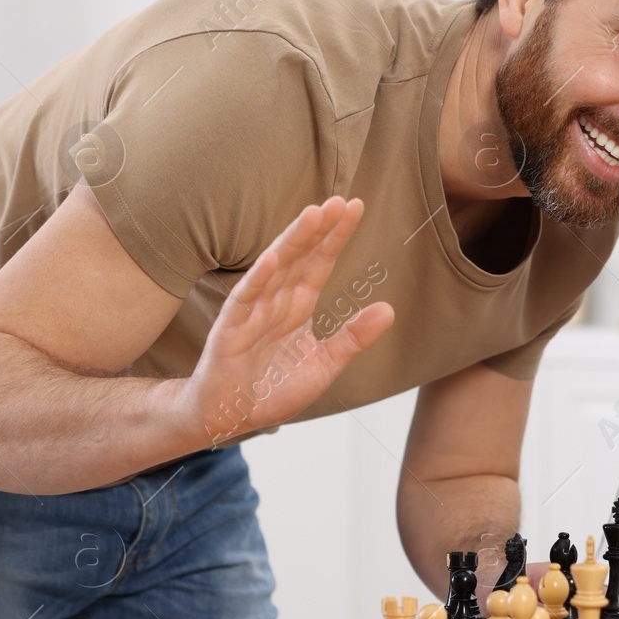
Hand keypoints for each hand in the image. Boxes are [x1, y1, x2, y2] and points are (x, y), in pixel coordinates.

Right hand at [185, 197, 394, 444]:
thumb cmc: (271, 390)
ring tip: (312, 215)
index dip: (336, 237)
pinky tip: (272, 259)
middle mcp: (275, 302)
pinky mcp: (230, 332)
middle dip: (319, 229)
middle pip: (300, 258)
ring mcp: (251, 313)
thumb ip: (353, 338)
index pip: (320, 263)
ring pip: (275, 270)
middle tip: (338, 200)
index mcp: (297, 306)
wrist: (229, 418)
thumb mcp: (324, 365)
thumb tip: (389, 309)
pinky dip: (258, 280)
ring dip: (292, 243)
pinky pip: (245, 302)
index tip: (354, 207)